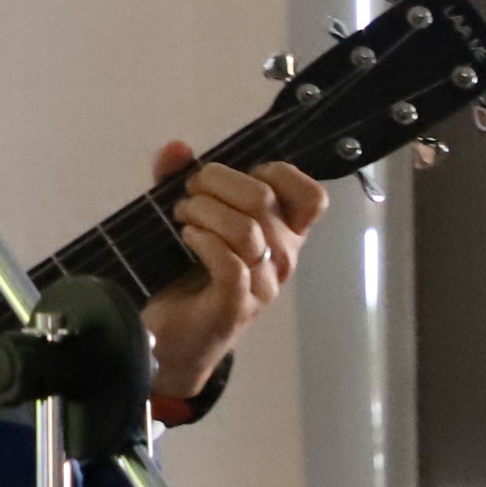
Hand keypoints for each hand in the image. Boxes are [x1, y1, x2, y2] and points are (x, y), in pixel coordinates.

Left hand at [136, 139, 332, 401]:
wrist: (174, 339)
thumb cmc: (189, 273)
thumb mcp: (190, 217)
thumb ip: (182, 179)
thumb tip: (177, 148)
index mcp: (283, 233)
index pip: (311, 197)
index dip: (275, 173)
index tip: (237, 178)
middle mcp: (283, 257)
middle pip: (263, 199)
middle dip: (216, 184)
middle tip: (188, 196)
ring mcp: (263, 284)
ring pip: (245, 229)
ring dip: (203, 212)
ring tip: (181, 218)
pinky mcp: (236, 306)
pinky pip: (230, 263)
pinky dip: (203, 241)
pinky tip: (187, 239)